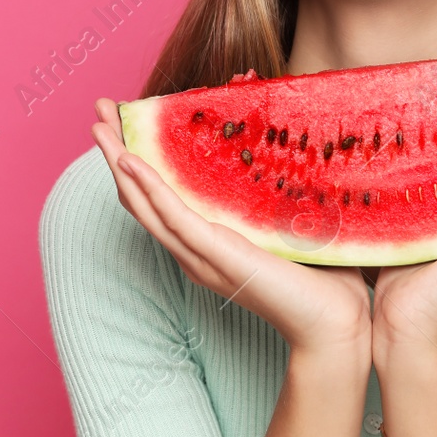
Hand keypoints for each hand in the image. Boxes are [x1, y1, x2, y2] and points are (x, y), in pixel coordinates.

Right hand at [90, 98, 371, 359]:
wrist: (335, 325)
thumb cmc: (323, 277)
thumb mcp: (294, 218)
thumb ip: (282, 183)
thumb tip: (287, 137)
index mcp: (208, 242)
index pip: (161, 196)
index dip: (139, 159)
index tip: (129, 120)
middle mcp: (194, 249)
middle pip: (140, 196)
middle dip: (116, 150)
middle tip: (100, 110)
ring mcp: (201, 255)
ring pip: (144, 204)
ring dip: (118, 162)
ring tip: (100, 126)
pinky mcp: (215, 255)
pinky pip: (172, 217)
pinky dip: (148, 187)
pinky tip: (130, 161)